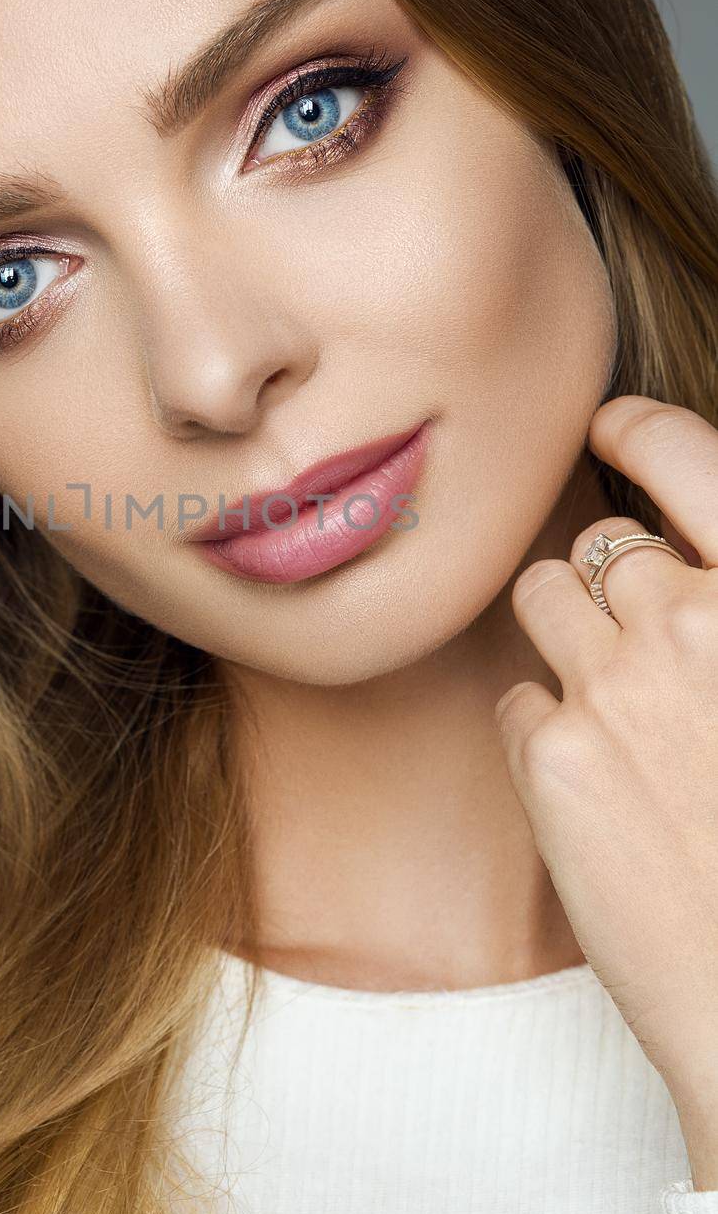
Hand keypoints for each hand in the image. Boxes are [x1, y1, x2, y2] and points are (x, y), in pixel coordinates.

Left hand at [494, 395, 717, 1180]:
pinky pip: (516, 698)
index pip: (691, 457)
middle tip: (639, 652)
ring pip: (542, 598)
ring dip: (564, 637)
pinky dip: (541, 730)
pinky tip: (593, 786)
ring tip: (611, 711)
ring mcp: (618, 685)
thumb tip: (687, 567)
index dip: (639, 429)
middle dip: (613, 584)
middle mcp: (696, 620)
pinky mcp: (552, 756)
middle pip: (604, 546)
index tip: (610, 426)